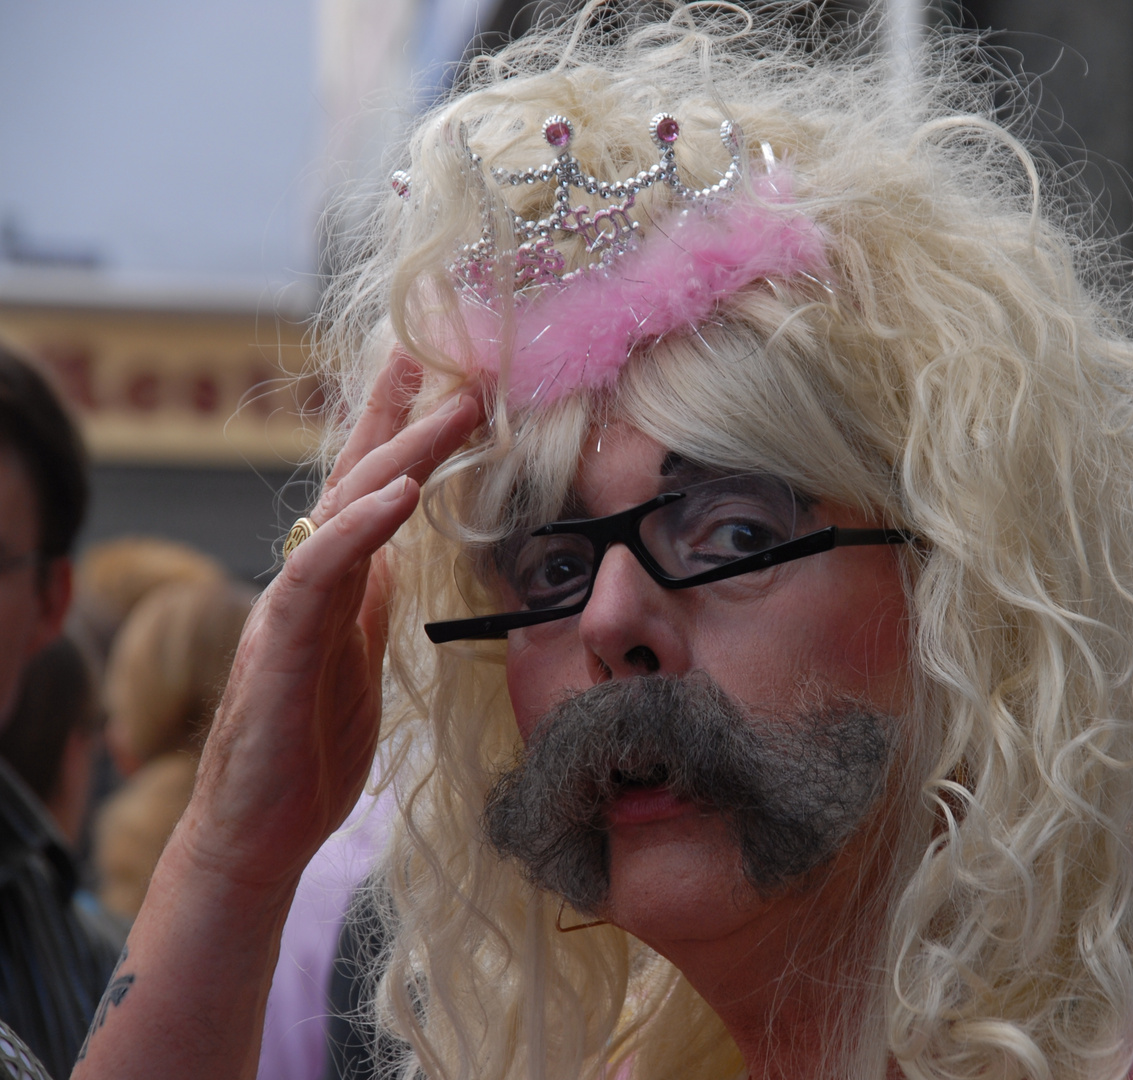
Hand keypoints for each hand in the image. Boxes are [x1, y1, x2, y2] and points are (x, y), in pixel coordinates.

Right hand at [174, 352, 482, 891]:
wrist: (259, 832)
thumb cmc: (307, 749)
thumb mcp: (355, 658)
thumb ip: (366, 603)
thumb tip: (392, 557)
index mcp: (333, 585)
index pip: (365, 490)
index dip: (397, 429)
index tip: (437, 374)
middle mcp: (307, 583)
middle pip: (356, 480)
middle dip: (407, 420)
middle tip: (458, 368)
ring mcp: (289, 609)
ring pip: (340, 510)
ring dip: (398, 454)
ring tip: (452, 410)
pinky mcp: (278, 648)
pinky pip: (319, 573)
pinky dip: (359, 528)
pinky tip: (400, 495)